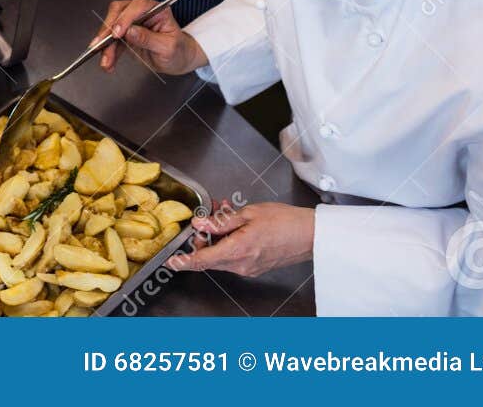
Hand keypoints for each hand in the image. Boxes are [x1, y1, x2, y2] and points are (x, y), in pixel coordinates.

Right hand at [93, 0, 205, 75]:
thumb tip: (130, 32)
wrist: (178, 59)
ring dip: (105, 44)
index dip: (125, 17)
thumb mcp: (168, 47)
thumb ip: (149, 39)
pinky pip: (111, 41)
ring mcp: (132, 23)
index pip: (138, 6)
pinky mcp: (125, 35)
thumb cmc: (178, 50)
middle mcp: (142, 13)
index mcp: (157, 10)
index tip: (118, 33)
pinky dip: (107, 52)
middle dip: (109, 30)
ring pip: (111, 27)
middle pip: (119, 13)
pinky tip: (108, 63)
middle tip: (103, 45)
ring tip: (106, 61)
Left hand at [169, 202, 313, 277]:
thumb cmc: (285, 222)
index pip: (202, 260)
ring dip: (216, 239)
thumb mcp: (248, 214)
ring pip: (220, 257)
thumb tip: (200, 223)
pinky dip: (228, 243)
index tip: (171, 261)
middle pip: (209, 258)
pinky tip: (234, 226)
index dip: (184, 262)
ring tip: (224, 215)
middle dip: (202, 240)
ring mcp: (249, 268)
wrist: (311, 235)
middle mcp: (241, 264)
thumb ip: (221, 221)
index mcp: (237, 250)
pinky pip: (233, 258)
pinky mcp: (255, 267)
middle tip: (206, 220)